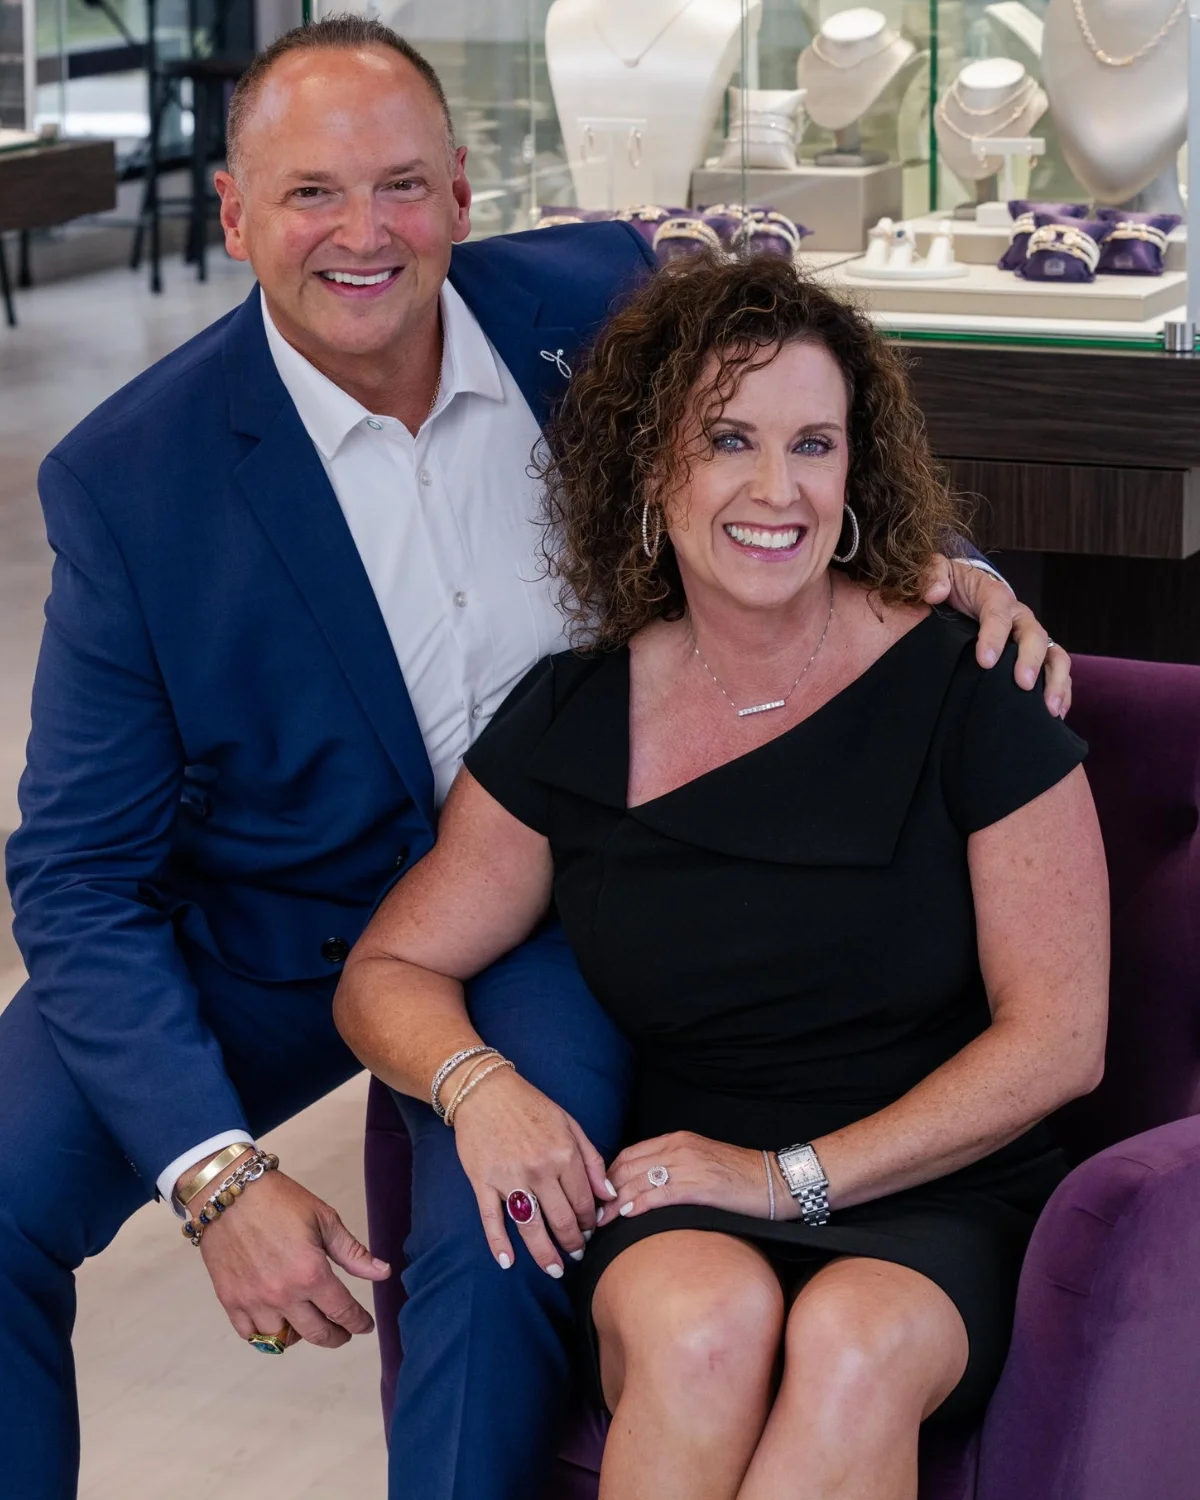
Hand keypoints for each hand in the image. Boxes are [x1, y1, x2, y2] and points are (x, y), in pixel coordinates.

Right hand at [198, 1169, 390, 1349]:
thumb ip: (353, 1253)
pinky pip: (250, 1334)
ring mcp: (254, 1301)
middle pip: (316, 1333)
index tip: (365, 1325)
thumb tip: (383, 1273)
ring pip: (282, 1339)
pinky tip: (277, 1323)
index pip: (342, 1311)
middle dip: (336, 1336)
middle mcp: (283, 1295)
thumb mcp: (324, 1219)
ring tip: (309, 1324)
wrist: (229, 1192)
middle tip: (343, 1333)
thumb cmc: (280, 1200)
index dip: (358, 1322)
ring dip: (300, 1336)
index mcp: (311, 1273)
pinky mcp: (230, 1301)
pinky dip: (265, 1334)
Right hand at [451, 1069, 613, 1276]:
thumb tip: (608, 1195)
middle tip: (576, 1256)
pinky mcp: (482, 1182)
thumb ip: (592, 1160)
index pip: (584, 1202)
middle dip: (573, 1244)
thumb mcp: (569, 1124)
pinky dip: (499, 1244)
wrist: (484, 1089)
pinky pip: (492, 1219)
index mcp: (564, 1154)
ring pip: (531, 1228)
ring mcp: (510, 1178)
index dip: (590, 1223)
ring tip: (554, 1270)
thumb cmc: (530, 1105)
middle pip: (562, 1221)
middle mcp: (540, 1170)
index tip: (590, 1234)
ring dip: (544, 1255)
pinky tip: (507, 1262)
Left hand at [607, 1132, 790, 1221]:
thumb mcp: (700, 1163)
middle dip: (604, 1191)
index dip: (607, 1175)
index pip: (630, 1154)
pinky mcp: (699, 1186)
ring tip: (601, 1221)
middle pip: (627, 1167)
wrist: (774, 1181)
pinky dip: (638, 1205)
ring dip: (615, 1202)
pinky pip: (659, 1194)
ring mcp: (689, 1165)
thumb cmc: (738, 1178)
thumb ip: (673, 1168)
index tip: (596, 1196)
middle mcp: (679, 1148)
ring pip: (638, 1180)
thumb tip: (643, 1189)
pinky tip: (626, 1216)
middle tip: (591, 1213)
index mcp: (677, 1140)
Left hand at [923, 556, 1071, 716]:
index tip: (985, 662)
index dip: (994, 637)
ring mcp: (1030, 636)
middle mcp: (1019, 617)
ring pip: (1054, 655)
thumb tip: (936, 593)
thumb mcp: (937, 572)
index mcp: (995, 596)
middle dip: (1030, 660)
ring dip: (1055, 681)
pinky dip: (1061, 691)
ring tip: (1049, 709)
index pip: (998, 614)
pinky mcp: (1035, 654)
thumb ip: (932, 576)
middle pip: (1034, 635)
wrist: (965, 590)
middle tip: (1023, 685)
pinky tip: (1055, 715)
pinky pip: (1056, 671)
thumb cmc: (951, 585)